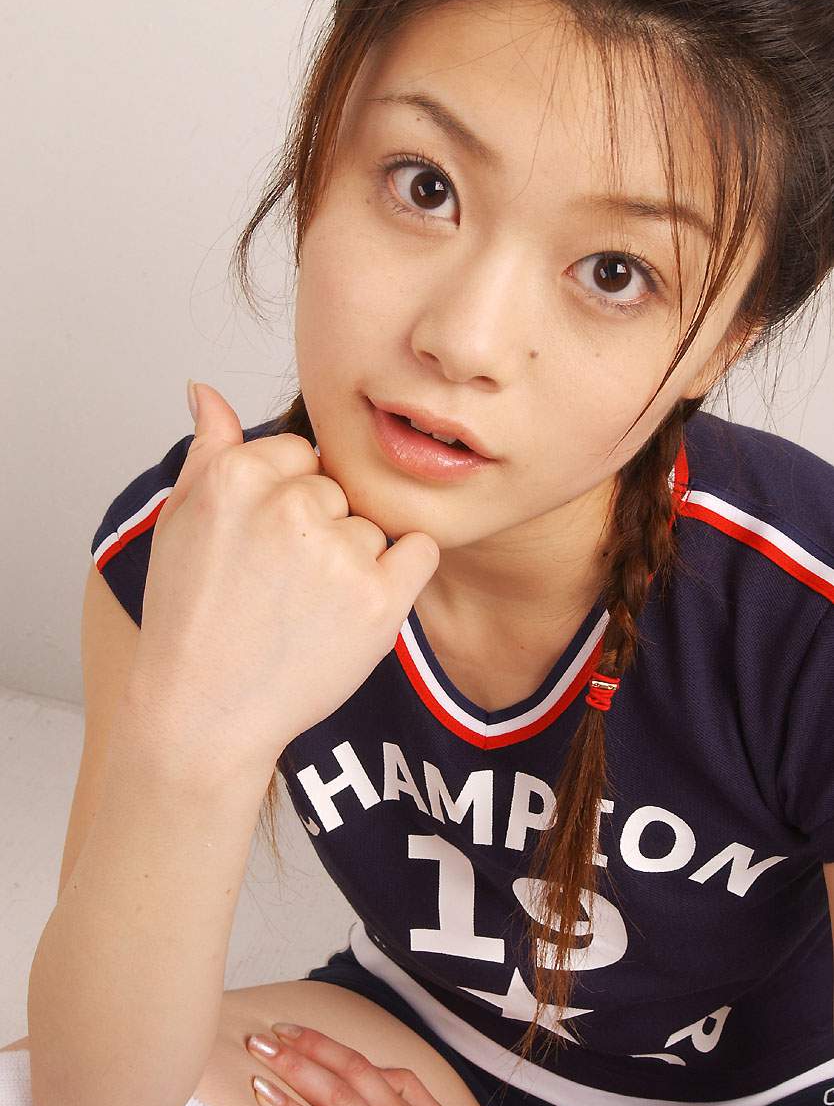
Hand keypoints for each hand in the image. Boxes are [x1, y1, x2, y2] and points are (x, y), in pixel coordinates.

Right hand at [130, 381, 439, 781]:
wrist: (204, 714)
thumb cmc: (189, 619)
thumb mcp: (179, 522)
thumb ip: (207, 450)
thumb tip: (208, 391)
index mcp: (238, 475)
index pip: (299, 453)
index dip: (285, 500)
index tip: (263, 547)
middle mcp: (290, 505)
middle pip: (338, 489)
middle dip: (320, 528)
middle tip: (279, 586)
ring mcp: (339, 552)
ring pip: (374, 525)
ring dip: (354, 559)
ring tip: (304, 610)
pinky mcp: (380, 600)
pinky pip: (420, 551)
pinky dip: (401, 574)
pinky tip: (356, 607)